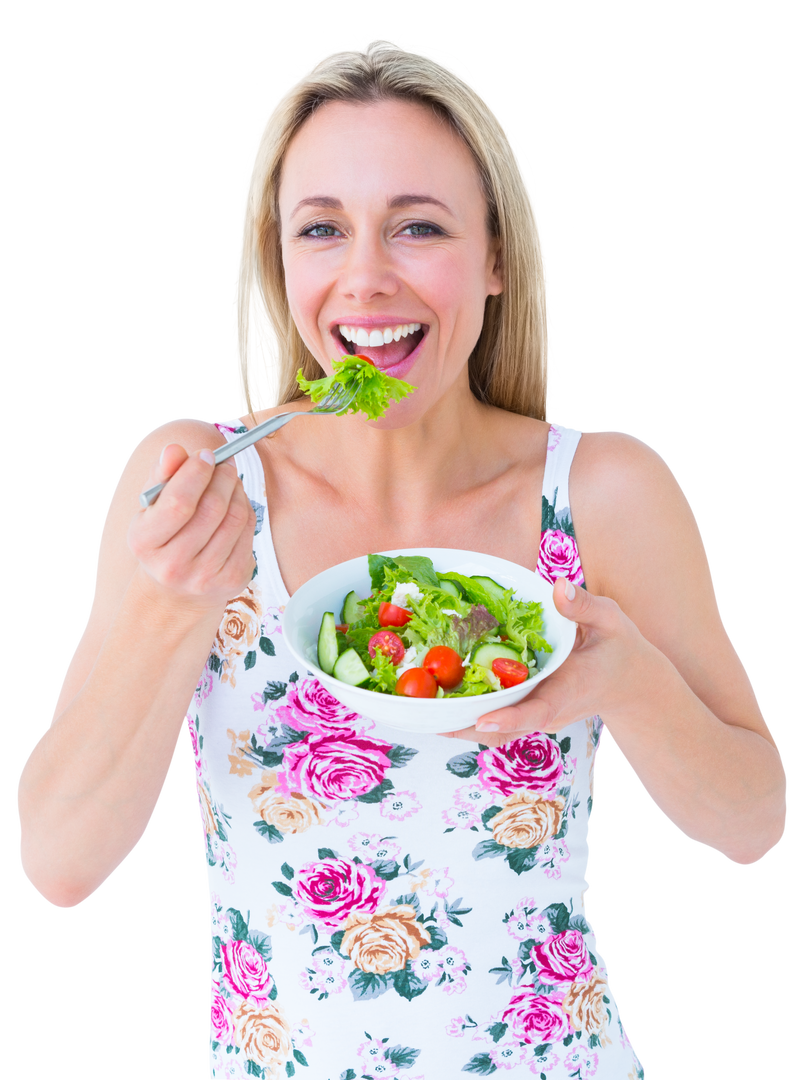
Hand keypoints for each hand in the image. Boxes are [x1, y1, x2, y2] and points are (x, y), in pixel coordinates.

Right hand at [128, 444, 256, 610]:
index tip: (206, 454)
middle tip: (225, 463)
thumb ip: (162, 474)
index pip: (177, 502)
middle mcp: (172, 565)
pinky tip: (235, 506)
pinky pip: (248, 532)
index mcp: (144, 542)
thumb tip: (175, 450)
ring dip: (237, 491)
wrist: (177, 589)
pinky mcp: (232, 580)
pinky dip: (246, 511)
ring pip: (235, 518)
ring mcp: (204, 577)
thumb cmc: (164, 534)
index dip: (196, 473)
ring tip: (230, 482)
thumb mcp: (153, 506)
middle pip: (212, 509)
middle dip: (223, 477)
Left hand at [439, 578, 654, 747]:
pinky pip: (494, 719)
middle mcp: (547, 711)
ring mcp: (536, 717)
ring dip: (457, 723)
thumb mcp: (610, 620)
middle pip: (501, 728)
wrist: (632, 685)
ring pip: (492, 729)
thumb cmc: (620, 650)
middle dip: (464, 725)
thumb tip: (558, 586)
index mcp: (567, 691)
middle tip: (424, 715)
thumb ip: (583, 606)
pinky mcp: (528, 714)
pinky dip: (466, 713)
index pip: (537, 710)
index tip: (481, 719)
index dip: (509, 718)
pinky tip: (434, 699)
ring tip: (416, 711)